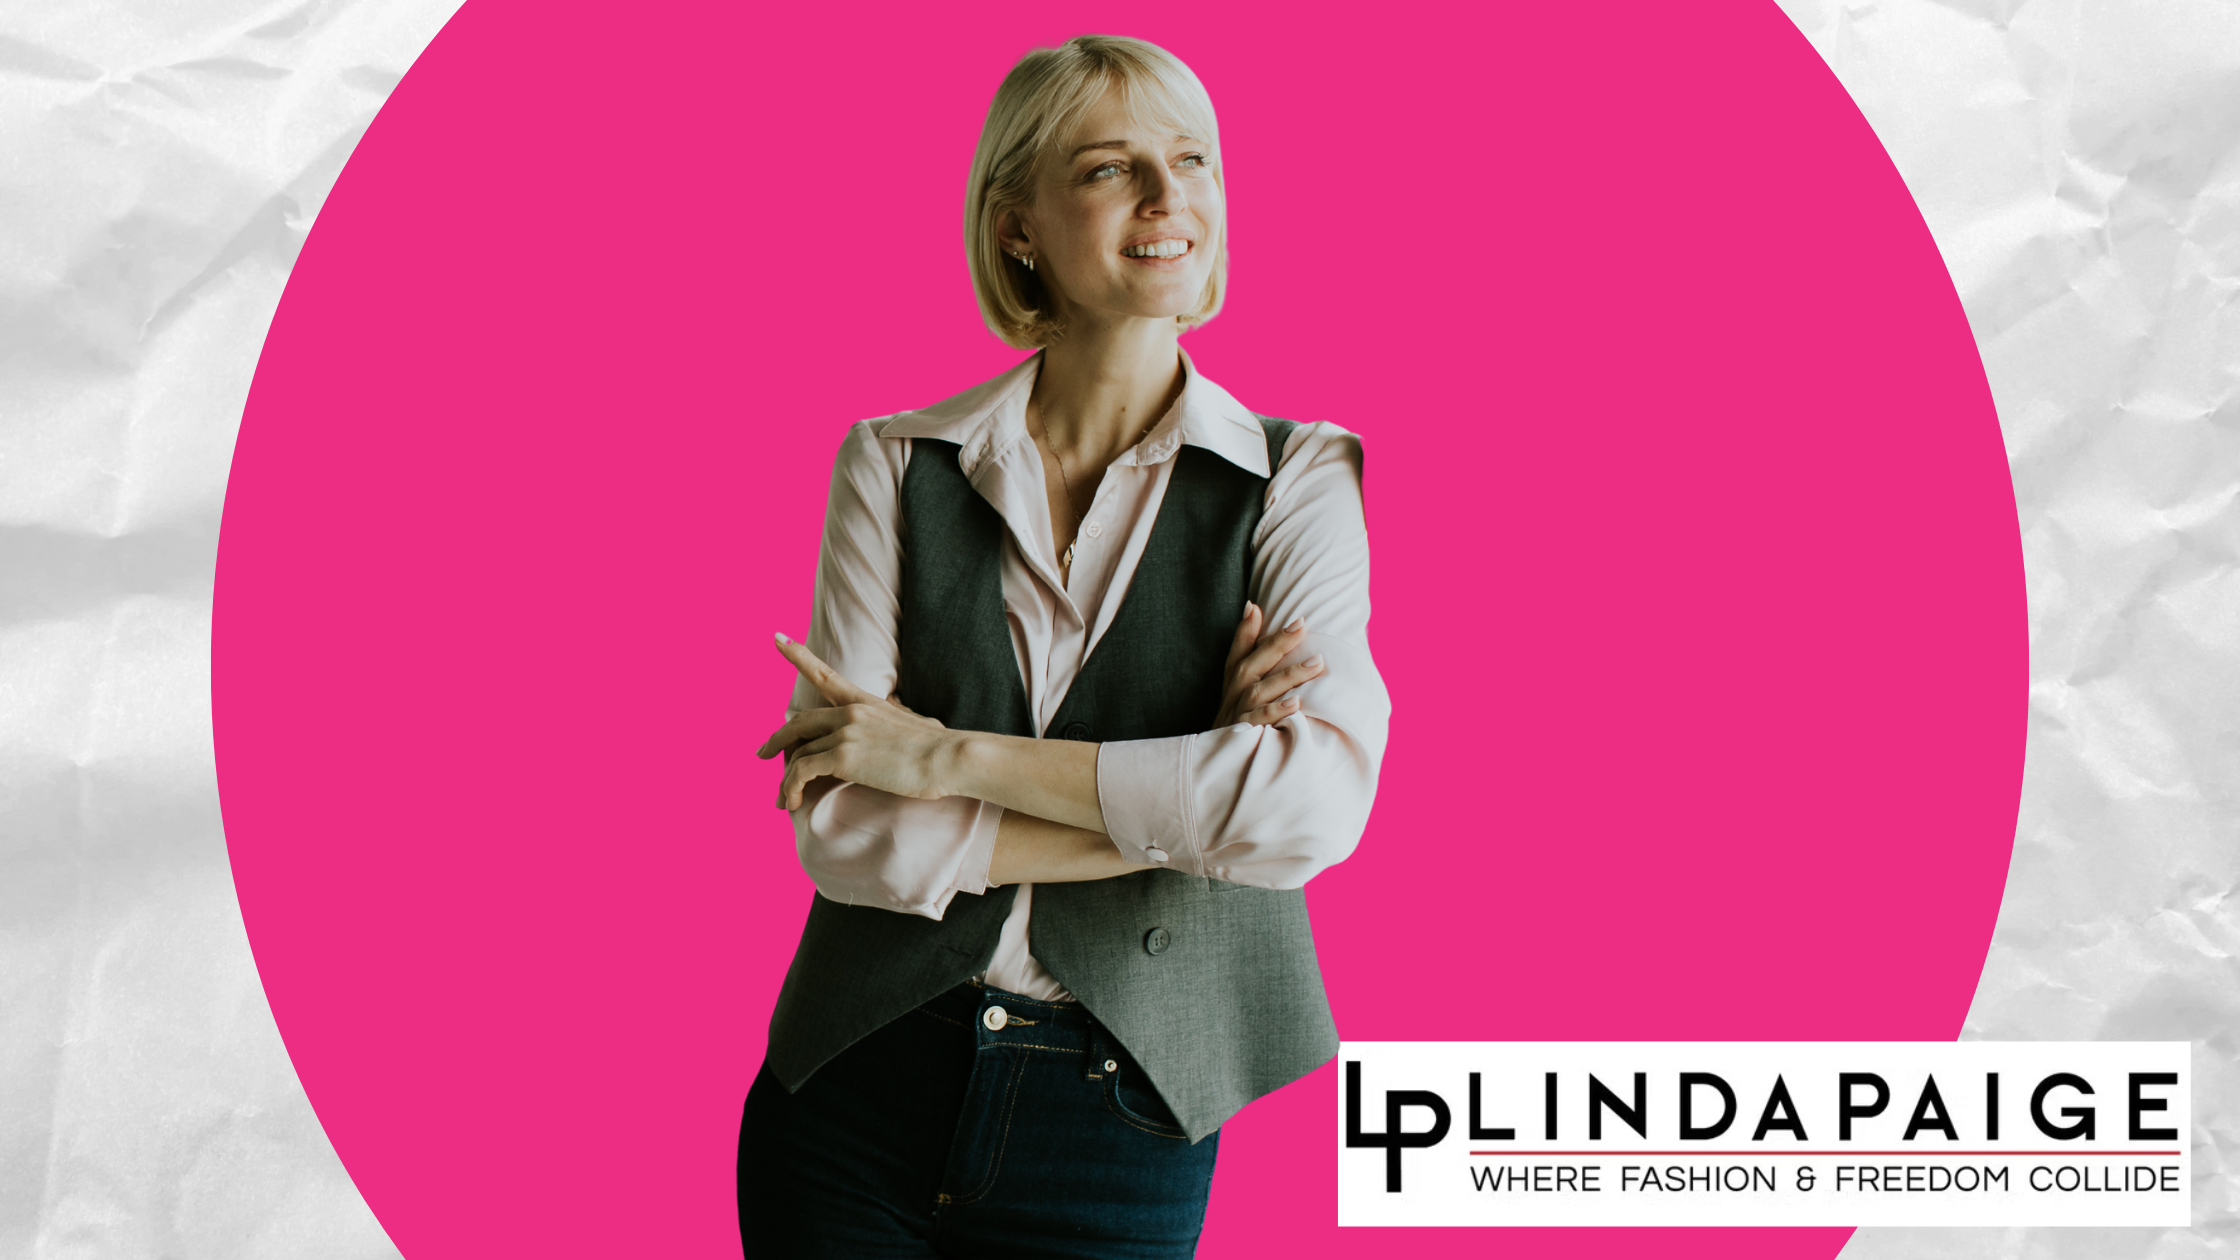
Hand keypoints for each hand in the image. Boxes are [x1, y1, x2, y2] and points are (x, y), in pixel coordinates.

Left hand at [756, 634, 956, 809]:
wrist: (949, 757)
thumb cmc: (938, 747)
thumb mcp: (913, 722)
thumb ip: (895, 718)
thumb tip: (898, 718)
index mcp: (865, 702)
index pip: (825, 674)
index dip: (798, 655)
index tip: (777, 639)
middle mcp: (850, 712)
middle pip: (799, 722)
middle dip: (777, 740)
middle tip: (763, 753)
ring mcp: (845, 732)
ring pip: (798, 754)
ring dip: (786, 779)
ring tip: (784, 800)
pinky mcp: (843, 757)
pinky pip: (802, 771)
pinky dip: (791, 787)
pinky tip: (793, 802)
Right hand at [1215, 603, 1326, 726]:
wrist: (1217, 766)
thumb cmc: (1237, 720)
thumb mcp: (1239, 687)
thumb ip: (1247, 649)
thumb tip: (1252, 607)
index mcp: (1233, 681)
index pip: (1241, 651)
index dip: (1248, 629)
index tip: (1265, 609)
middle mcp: (1233, 695)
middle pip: (1252, 664)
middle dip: (1277, 644)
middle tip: (1303, 625)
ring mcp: (1236, 715)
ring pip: (1260, 690)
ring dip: (1288, 676)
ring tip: (1316, 663)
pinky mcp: (1242, 735)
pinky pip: (1259, 722)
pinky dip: (1275, 711)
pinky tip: (1297, 704)